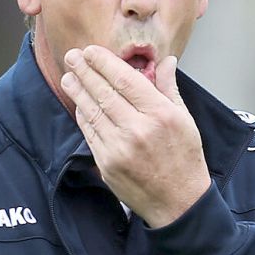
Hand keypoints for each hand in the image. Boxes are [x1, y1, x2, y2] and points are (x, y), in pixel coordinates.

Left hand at [60, 45, 210, 228]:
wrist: (179, 203)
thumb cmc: (184, 159)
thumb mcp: (185, 120)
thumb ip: (169, 88)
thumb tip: (166, 61)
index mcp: (160, 114)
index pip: (125, 79)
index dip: (104, 62)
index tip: (92, 51)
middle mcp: (138, 129)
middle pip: (104, 92)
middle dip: (85, 71)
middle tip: (72, 56)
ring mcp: (119, 148)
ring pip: (92, 111)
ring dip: (77, 91)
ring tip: (69, 76)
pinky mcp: (106, 163)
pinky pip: (89, 133)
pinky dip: (83, 115)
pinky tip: (78, 103)